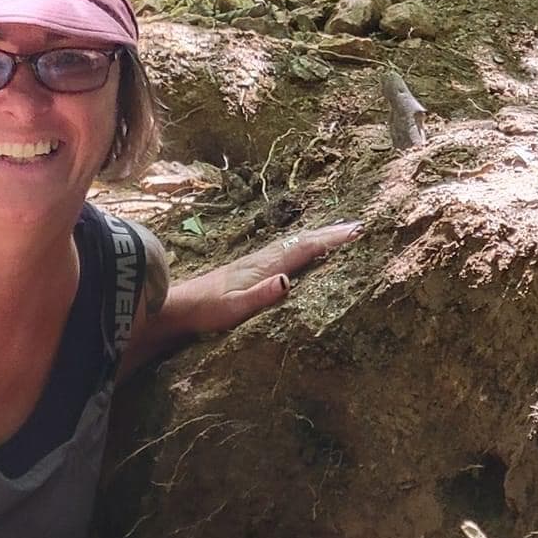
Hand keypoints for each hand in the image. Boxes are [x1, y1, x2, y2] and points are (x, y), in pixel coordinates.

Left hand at [170, 221, 361, 336]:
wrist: (177, 306)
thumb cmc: (206, 311)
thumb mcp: (235, 309)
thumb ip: (262, 295)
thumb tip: (288, 281)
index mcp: (265, 266)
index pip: (305, 248)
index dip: (333, 240)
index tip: (359, 232)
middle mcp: (263, 259)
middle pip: (303, 240)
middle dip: (332, 233)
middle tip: (361, 226)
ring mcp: (256, 262)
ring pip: (295, 243)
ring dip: (319, 237)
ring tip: (341, 233)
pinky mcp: (250, 269)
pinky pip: (286, 252)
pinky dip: (303, 246)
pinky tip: (304, 250)